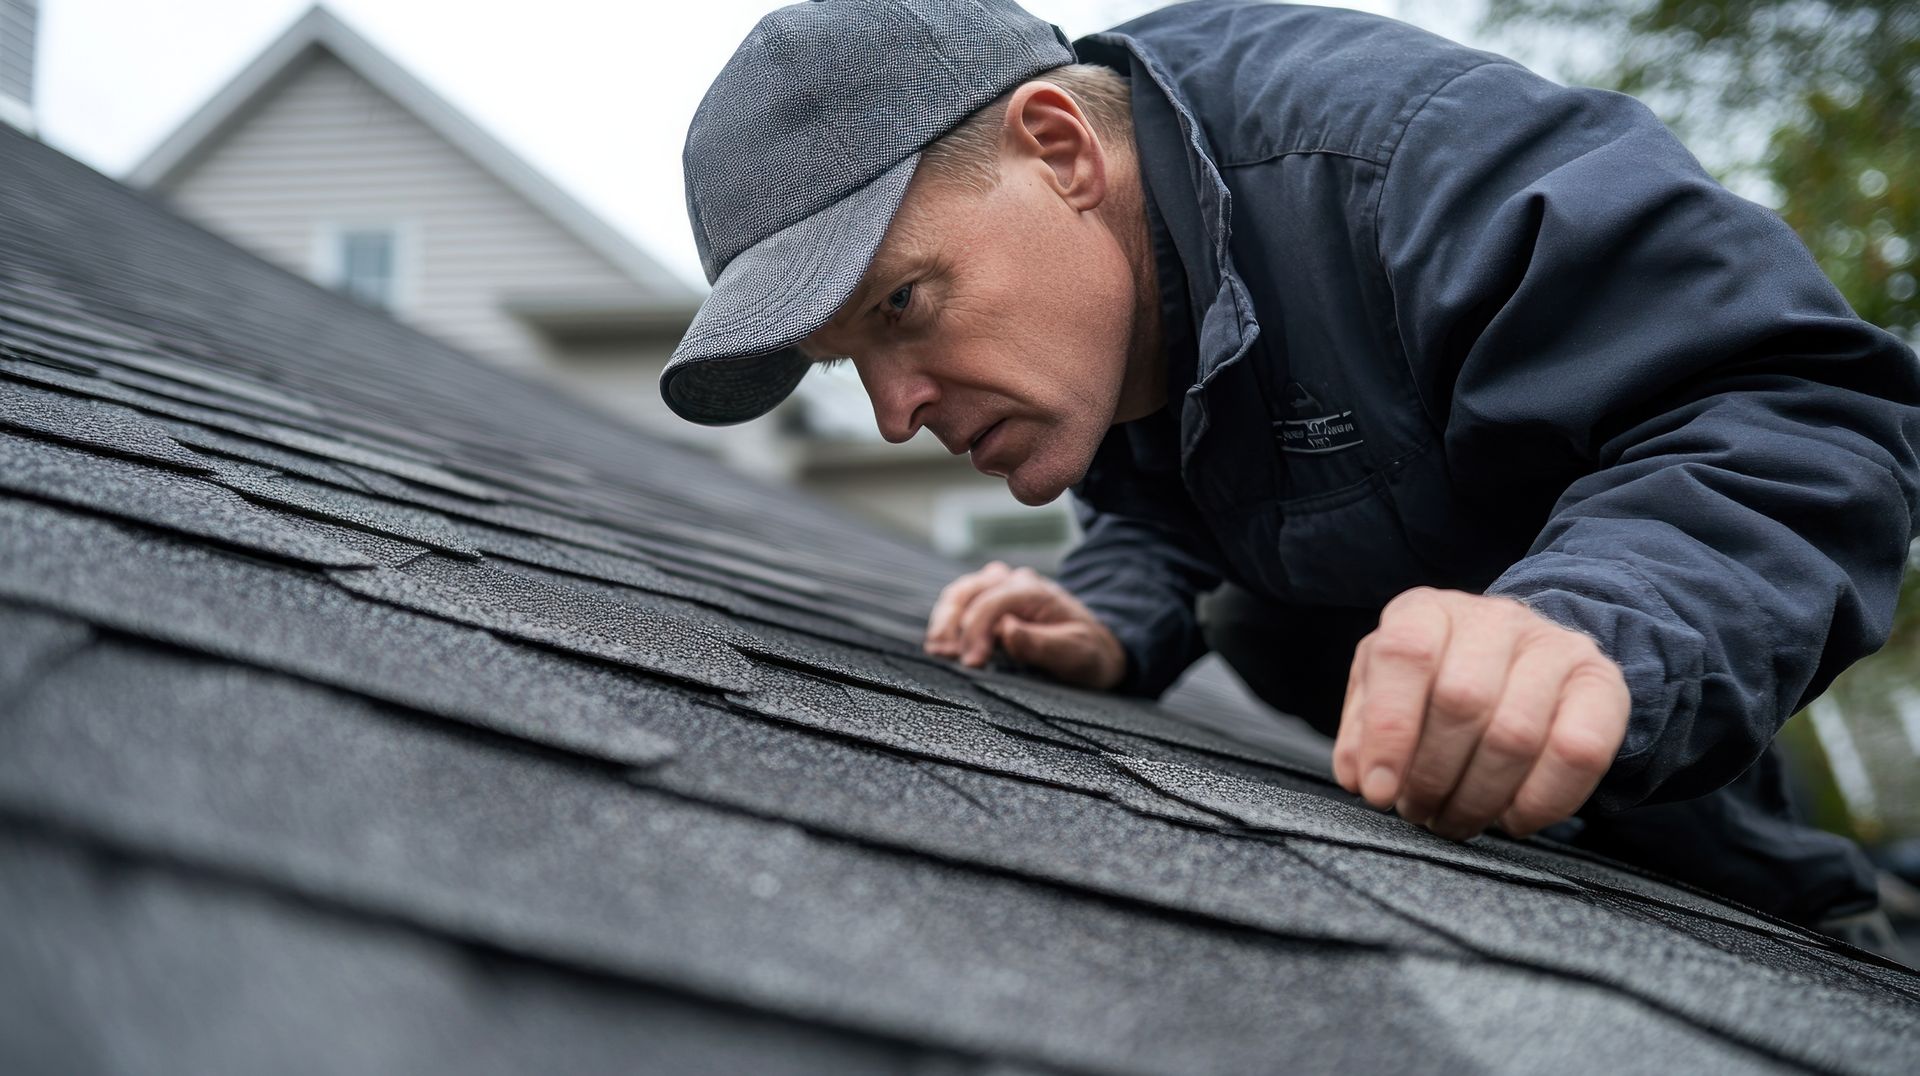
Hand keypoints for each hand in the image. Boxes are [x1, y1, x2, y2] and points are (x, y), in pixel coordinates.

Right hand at [924, 561, 1126, 689]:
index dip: (976, 631)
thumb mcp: (1074, 652)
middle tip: (946, 656)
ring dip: (944, 621)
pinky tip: (940, 645)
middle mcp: (1014, 582)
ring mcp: (1000, 587)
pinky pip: (960, 603)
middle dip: (952, 623)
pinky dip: (946, 622)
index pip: (993, 602)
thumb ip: (1041, 643)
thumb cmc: (1084, 652)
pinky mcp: (990, 601)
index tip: (972, 663)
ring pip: (960, 594)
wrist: (1092, 647)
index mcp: (1034, 591)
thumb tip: (1006, 629)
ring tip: (937, 650)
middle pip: (969, 591)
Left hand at [1333, 587, 1630, 841]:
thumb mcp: (1385, 690)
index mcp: (1426, 610)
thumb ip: (1363, 728)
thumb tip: (1360, 776)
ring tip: (1457, 820)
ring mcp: (1554, 646)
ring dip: (1479, 799)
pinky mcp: (1601, 684)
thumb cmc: (1439, 680)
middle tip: (1419, 813)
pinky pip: (1577, 753)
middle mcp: (1493, 619)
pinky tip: (1512, 818)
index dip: (1388, 730)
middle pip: (1461, 701)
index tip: (1379, 790)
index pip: (1404, 655)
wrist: (1525, 660)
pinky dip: (1540, 802)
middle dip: (1432, 778)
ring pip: (1515, 735)